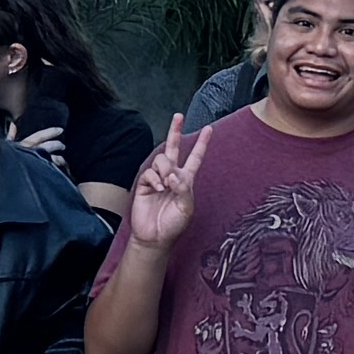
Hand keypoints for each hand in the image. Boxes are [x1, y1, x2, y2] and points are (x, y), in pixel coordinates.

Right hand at [126, 115, 208, 246]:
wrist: (155, 237)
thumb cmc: (174, 224)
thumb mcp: (187, 207)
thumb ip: (184, 188)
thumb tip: (174, 174)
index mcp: (186, 180)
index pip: (195, 158)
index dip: (201, 143)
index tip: (208, 129)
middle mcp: (172, 175)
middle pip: (174, 148)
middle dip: (175, 131)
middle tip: (178, 116)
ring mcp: (158, 179)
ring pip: (161, 159)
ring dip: (165, 169)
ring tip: (166, 184)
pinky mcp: (145, 184)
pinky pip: (150, 172)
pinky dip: (155, 179)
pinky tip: (158, 188)